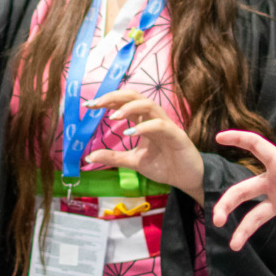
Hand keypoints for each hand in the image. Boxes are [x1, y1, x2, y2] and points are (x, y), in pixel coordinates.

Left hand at [84, 89, 203, 201]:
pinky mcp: (176, 135)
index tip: (89, 105)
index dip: (107, 100)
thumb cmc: (164, 165)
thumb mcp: (133, 161)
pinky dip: (144, 127)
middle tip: (96, 104)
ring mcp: (166, 125)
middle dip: (114, 97)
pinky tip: (130, 133)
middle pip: (135, 96)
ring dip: (129, 108)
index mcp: (143, 121)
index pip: (124, 102)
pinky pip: (160, 125)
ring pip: (148, 105)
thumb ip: (113, 157)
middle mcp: (154, 118)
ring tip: (112, 117)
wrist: (187, 179)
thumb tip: (89, 157)